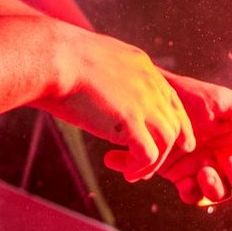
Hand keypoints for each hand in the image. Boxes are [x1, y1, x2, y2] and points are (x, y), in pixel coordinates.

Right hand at [38, 23, 194, 180]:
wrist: (56, 57)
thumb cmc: (63, 59)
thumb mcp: (98, 59)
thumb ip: (111, 75)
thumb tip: (101, 90)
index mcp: (142, 66)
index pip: (172, 100)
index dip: (173, 124)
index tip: (168, 143)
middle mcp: (149, 82)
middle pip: (175, 123)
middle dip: (165, 149)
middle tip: (146, 164)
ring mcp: (142, 100)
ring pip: (167, 141)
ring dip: (152, 163)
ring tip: (133, 173)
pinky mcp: (130, 119)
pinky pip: (149, 154)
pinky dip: (141, 168)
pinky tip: (127, 173)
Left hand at [105, 72, 231, 205]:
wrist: (155, 102)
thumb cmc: (193, 96)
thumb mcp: (223, 98)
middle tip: (229, 161)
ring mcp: (210, 171)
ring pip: (224, 194)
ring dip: (218, 188)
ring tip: (204, 170)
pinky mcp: (186, 178)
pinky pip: (196, 197)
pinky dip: (193, 193)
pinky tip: (186, 180)